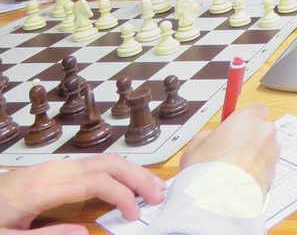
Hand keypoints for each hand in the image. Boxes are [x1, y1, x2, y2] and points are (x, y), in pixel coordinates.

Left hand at [0, 156, 164, 232]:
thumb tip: (86, 232)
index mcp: (44, 186)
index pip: (97, 181)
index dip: (122, 195)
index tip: (135, 215)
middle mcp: (54, 170)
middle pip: (107, 163)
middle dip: (138, 176)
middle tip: (160, 195)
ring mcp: (54, 166)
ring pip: (104, 159)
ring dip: (132, 171)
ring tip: (152, 187)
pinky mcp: (53, 170)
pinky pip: (94, 164)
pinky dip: (117, 172)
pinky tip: (127, 184)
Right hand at [180, 104, 278, 194]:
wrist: (216, 201)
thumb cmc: (204, 170)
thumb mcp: (195, 145)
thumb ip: (209, 135)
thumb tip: (213, 138)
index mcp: (248, 118)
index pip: (256, 109)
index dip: (245, 120)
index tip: (235, 128)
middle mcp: (265, 131)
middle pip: (262, 130)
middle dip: (250, 138)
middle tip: (231, 151)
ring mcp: (273, 153)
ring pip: (265, 150)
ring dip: (254, 157)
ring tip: (233, 171)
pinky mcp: (275, 173)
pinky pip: (266, 168)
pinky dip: (256, 172)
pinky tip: (239, 182)